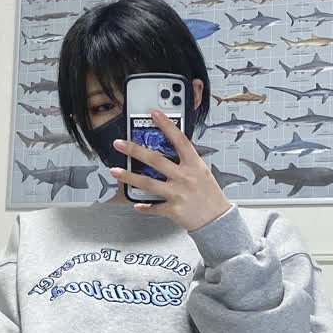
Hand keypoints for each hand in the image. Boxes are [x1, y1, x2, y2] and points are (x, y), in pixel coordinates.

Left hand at [110, 109, 231, 231]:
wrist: (217, 219)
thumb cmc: (210, 195)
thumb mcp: (203, 172)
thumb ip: (187, 162)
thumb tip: (170, 152)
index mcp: (194, 164)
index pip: (179, 139)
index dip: (166, 125)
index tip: (154, 114)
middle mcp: (184, 177)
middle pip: (155, 160)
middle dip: (135, 150)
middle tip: (119, 144)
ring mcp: (177, 193)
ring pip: (148, 183)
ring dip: (129, 176)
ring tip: (115, 171)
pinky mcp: (173, 209)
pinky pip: (154, 207)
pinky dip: (144, 206)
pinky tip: (136, 204)